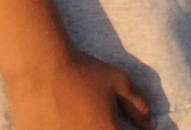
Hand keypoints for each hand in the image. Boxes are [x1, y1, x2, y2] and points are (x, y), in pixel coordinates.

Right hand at [0, 49, 155, 129]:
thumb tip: (150, 125)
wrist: (39, 67)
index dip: (119, 128)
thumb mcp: (119, 81)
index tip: (115, 123)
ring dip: (81, 128)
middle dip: (102, 128)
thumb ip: (139, 105)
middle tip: (93, 116)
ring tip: (75, 116)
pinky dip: (61, 129)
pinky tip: (59, 119)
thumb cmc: (82, 71)